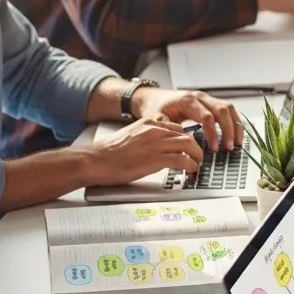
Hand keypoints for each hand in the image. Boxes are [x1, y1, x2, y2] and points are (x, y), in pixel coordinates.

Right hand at [87, 118, 203, 185]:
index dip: (186, 138)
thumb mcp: (130, 136)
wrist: (95, 160)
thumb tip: (157, 147)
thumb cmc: (108, 153)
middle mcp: (154, 130)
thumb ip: (146, 137)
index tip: (190, 146)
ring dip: (196, 155)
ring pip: (188, 145)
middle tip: (198, 155)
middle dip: (195, 146)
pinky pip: (181, 160)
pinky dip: (190, 165)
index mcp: (148, 123)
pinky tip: (190, 170)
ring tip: (197, 163)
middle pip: (186, 135)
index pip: (176, 127)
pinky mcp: (155, 159)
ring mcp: (156, 144)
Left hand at [133, 88, 242, 150]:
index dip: (213, 133)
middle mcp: (200, 97)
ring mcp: (207, 98)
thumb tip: (180, 144)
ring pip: (228, 108)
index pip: (207, 116)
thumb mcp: (156, 120)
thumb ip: (168, 131)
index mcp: (187, 101)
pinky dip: (234, 122)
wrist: (154, 98)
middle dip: (229, 130)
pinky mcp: (210, 102)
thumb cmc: (155, 108)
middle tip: (230, 147)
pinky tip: (236, 134)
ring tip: (238, 143)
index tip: (214, 148)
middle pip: (222, 111)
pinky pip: (228, 110)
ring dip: (235, 126)